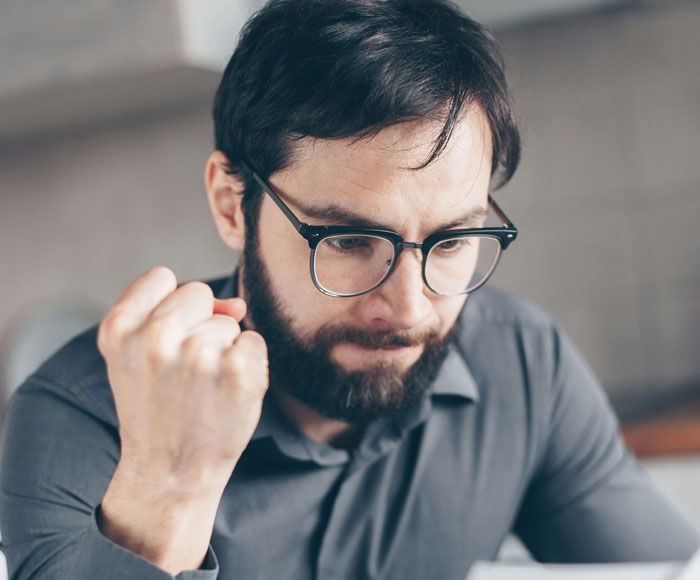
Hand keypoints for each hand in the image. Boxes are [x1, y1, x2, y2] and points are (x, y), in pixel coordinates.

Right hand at [96, 267, 267, 572]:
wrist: (171, 472)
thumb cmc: (158, 408)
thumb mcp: (135, 356)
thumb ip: (170, 312)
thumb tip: (237, 304)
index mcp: (119, 328)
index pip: (161, 277)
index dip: (170, 306)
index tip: (166, 340)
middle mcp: (155, 337)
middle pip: (199, 293)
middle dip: (199, 324)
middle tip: (185, 371)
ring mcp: (199, 354)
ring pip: (229, 321)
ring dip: (224, 350)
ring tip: (204, 388)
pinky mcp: (238, 371)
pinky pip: (255, 342)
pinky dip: (250, 365)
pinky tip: (228, 394)